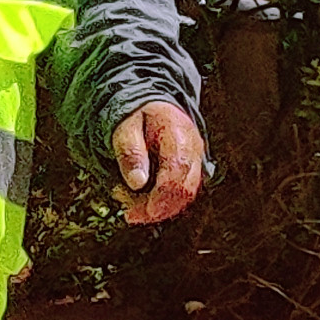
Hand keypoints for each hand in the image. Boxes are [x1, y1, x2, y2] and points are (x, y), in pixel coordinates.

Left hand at [114, 102, 209, 224]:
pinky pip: (181, 192)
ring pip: (185, 195)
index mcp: (178, 134)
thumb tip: (136, 183)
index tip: (139, 211)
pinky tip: (141, 203)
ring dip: (159, 208)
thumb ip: (130, 151)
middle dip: (158, 208)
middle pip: (184, 188)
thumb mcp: (124, 125)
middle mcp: (193, 149)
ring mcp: (195, 161)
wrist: (151, 104)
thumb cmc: (136, 114)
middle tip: (130, 215)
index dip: (161, 196)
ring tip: (131, 209)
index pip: (177, 171)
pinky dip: (162, 202)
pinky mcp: (190, 170)